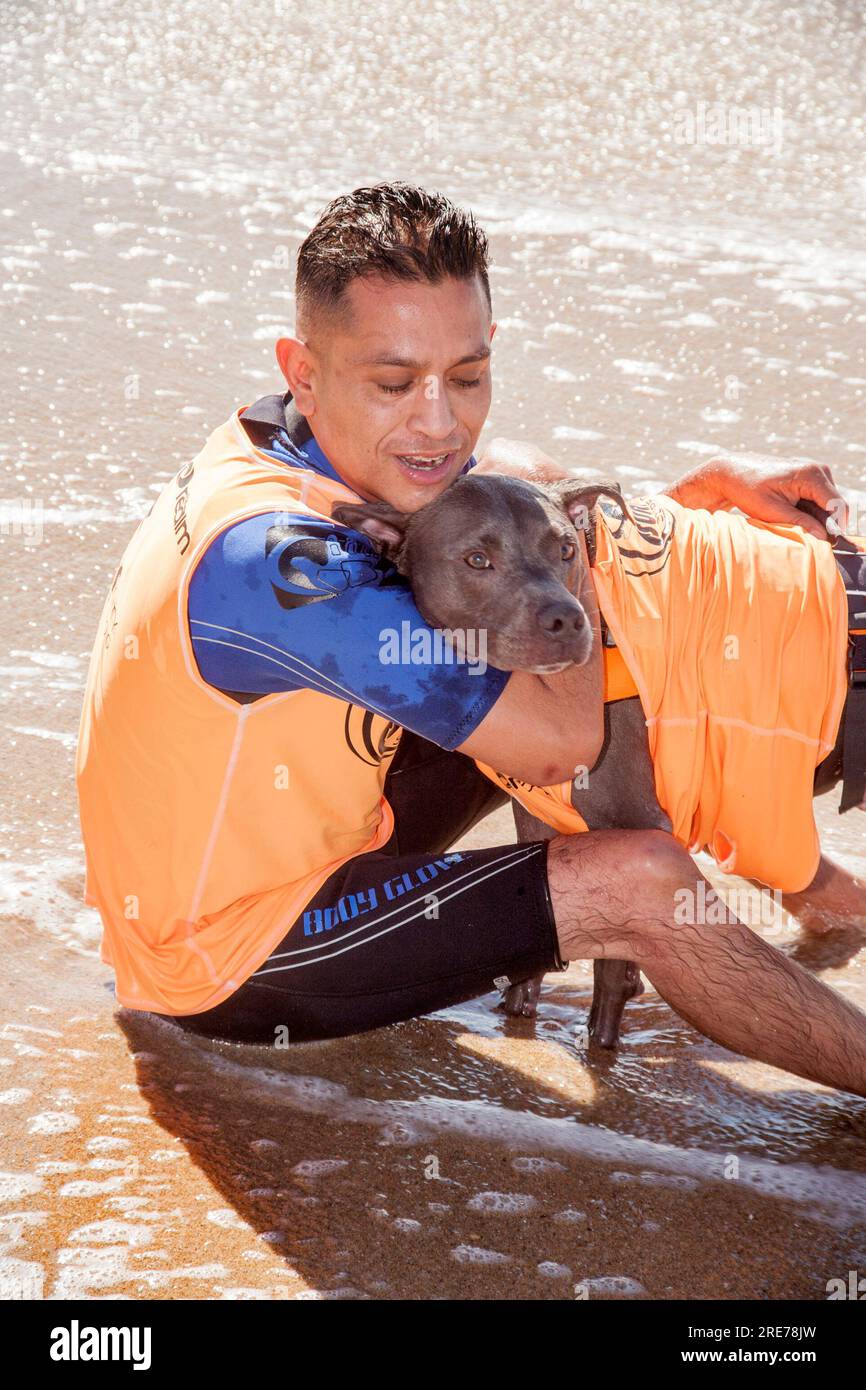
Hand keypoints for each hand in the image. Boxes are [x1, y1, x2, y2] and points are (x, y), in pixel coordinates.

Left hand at [665, 454, 844, 540]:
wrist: (732, 472)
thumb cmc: (747, 489)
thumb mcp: (771, 511)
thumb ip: (800, 523)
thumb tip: (823, 538)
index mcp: (810, 475)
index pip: (836, 506)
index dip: (834, 528)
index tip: (823, 545)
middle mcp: (818, 470)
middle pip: (835, 507)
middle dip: (824, 525)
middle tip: (802, 537)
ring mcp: (816, 472)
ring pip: (828, 506)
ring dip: (816, 520)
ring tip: (789, 523)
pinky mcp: (810, 478)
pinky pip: (819, 501)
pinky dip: (810, 513)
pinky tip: (790, 516)